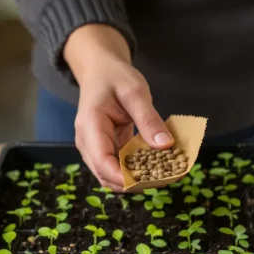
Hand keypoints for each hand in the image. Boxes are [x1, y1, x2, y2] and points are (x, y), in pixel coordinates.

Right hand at [64, 24, 172, 191]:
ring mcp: (94, 147)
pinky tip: (155, 167)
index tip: (149, 182)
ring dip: (135, 179)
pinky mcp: (104, 149)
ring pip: (111, 175)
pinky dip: (135, 170)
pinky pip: (117, 167)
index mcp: (91, 125)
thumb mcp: (136, 92)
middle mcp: (87, 141)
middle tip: (165, 179)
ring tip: (163, 175)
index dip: (123, 177)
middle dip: (134, 182)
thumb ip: (149, 119)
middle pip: (105, 174)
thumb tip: (166, 145)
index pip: (102, 161)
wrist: (100, 70)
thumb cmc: (115, 77)